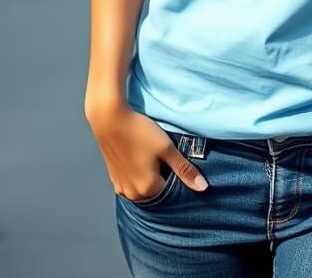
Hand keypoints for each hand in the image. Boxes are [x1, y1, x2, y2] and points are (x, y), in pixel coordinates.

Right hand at [85, 101, 208, 200]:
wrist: (108, 119)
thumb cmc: (139, 131)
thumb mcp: (166, 148)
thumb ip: (184, 169)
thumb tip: (203, 187)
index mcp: (148, 189)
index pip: (172, 190)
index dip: (176, 174)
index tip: (174, 158)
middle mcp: (133, 193)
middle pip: (156, 191)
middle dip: (162, 176)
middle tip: (162, 155)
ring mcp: (121, 187)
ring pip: (143, 187)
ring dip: (149, 176)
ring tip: (150, 154)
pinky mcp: (113, 177)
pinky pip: (131, 183)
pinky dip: (137, 174)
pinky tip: (138, 156)